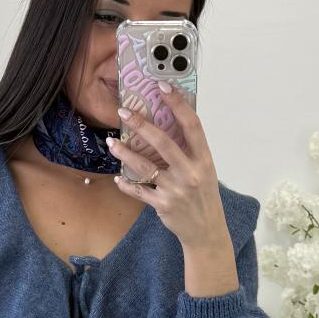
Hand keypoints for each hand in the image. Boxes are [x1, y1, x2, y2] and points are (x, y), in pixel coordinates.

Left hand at [106, 86, 230, 256]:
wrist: (206, 231)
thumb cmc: (203, 196)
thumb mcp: (204, 170)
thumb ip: (189, 150)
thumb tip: (167, 123)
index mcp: (203, 159)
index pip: (192, 125)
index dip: (178, 103)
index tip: (163, 86)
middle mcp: (191, 172)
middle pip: (164, 142)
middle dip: (142, 124)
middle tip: (124, 111)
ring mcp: (176, 190)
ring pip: (145, 166)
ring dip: (125, 153)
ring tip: (112, 143)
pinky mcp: (163, 205)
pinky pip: (139, 191)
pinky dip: (127, 184)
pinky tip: (118, 178)